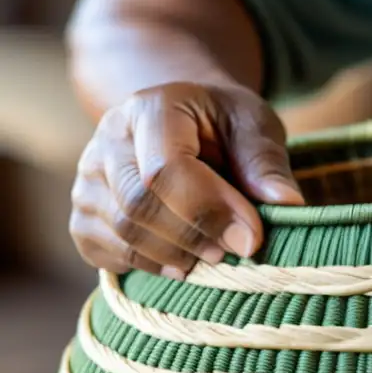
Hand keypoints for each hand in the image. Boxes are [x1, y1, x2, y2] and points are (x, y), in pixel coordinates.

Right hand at [70, 81, 303, 278]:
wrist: (187, 127)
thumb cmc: (226, 125)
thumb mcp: (255, 126)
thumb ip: (266, 163)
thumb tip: (286, 204)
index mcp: (152, 107)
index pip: (166, 168)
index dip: (210, 209)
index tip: (251, 237)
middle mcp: (108, 138)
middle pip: (139, 204)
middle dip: (193, 236)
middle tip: (237, 250)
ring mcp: (88, 177)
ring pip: (121, 233)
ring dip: (174, 255)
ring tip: (215, 255)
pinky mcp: (83, 214)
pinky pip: (105, 252)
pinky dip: (146, 265)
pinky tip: (183, 261)